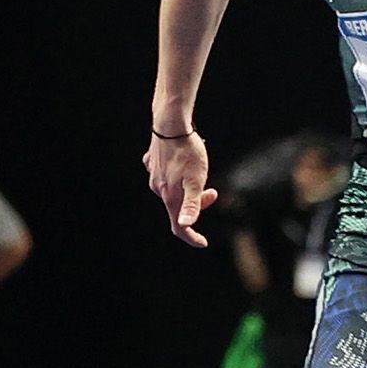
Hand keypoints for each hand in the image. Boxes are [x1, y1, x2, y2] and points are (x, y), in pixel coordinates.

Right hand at [144, 129, 216, 246]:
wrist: (170, 124)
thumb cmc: (187, 153)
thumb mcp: (196, 180)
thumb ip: (192, 205)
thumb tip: (185, 226)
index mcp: (170, 197)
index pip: (179, 227)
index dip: (191, 238)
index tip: (203, 243)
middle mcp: (158, 189)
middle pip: (178, 207)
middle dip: (198, 204)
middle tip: (213, 191)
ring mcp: (154, 175)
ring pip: (173, 190)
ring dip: (189, 189)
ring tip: (200, 173)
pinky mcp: (153, 163)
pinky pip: (165, 176)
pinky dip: (177, 176)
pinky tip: (183, 164)